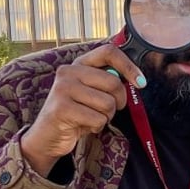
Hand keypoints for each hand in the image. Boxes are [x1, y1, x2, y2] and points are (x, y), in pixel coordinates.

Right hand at [21, 45, 143, 175]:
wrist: (48, 136)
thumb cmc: (77, 114)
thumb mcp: (92, 93)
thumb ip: (108, 82)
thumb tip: (137, 80)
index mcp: (78, 64)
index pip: (108, 52)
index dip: (129, 66)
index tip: (141, 83)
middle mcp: (68, 72)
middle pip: (113, 82)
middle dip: (118, 102)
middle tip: (108, 111)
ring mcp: (63, 89)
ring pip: (108, 103)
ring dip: (106, 117)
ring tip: (91, 118)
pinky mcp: (62, 108)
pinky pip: (98, 118)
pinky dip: (96, 126)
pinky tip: (83, 126)